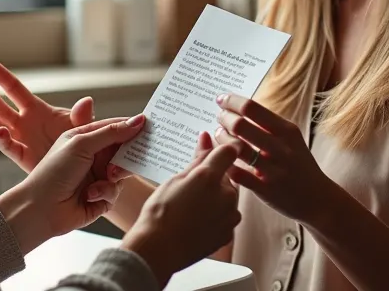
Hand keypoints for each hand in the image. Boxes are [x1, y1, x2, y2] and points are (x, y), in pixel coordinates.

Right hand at [0, 58, 93, 172]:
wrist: (79, 171)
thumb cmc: (79, 143)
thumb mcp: (81, 127)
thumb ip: (82, 116)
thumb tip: (86, 101)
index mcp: (35, 108)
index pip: (13, 88)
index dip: (0, 75)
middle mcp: (22, 122)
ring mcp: (19, 138)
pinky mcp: (21, 156)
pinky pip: (8, 146)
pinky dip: (2, 139)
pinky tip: (2, 132)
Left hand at [0, 115, 145, 252]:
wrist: (41, 209)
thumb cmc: (54, 172)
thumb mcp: (82, 143)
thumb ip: (111, 132)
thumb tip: (138, 120)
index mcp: (84, 138)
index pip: (114, 127)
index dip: (131, 126)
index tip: (149, 126)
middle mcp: (92, 157)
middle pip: (122, 151)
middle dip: (126, 156)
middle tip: (127, 158)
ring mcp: (96, 177)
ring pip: (122, 172)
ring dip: (114, 176)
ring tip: (106, 178)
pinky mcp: (100, 197)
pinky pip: (115, 191)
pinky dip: (105, 192)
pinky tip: (90, 195)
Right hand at [121, 132, 242, 287]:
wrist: (158, 249)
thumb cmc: (160, 214)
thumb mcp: (175, 179)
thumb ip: (198, 159)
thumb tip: (206, 139)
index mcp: (210, 177)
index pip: (230, 151)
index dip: (222, 148)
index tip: (216, 150)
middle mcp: (226, 195)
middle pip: (227, 177)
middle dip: (213, 179)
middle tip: (190, 188)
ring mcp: (229, 216)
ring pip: (227, 198)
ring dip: (215, 198)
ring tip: (191, 208)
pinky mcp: (228, 234)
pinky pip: (226, 218)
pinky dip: (215, 217)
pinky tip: (196, 221)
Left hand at [215, 93, 333, 224]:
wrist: (318, 199)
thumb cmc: (299, 165)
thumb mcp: (291, 139)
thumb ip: (269, 124)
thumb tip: (240, 107)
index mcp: (287, 131)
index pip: (252, 108)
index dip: (231, 101)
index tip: (221, 100)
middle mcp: (281, 148)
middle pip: (240, 125)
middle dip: (224, 118)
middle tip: (219, 119)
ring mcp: (273, 169)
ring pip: (236, 148)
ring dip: (221, 139)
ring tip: (219, 136)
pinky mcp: (265, 189)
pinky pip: (237, 173)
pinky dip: (226, 165)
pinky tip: (223, 160)